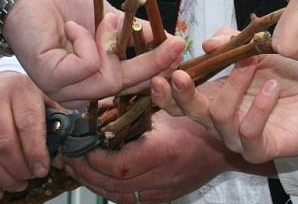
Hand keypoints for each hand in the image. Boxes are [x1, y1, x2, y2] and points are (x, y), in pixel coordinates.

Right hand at [0, 71, 51, 201]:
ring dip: (2, 177)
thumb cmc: (25, 98)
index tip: (42, 169)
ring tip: (17, 184)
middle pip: (3, 142)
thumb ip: (55, 125)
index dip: (35, 152)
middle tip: (29, 178)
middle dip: (18, 168)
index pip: (27, 124)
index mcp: (20, 88)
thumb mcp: (46, 101)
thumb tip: (60, 157)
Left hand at [4, 0, 184, 106]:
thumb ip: (134, 34)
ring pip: (107, 80)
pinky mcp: (50, 79)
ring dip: (110, 43)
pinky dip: (86, 40)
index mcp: (94, 81)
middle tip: (175, 43)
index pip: (132, 84)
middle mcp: (79, 92)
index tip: (180, 49)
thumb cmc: (67, 8)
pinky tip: (72, 28)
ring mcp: (63, 90)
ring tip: (102, 19)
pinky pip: (86, 66)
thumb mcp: (109, 20)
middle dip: (153, 63)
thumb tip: (168, 40)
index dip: (158, 69)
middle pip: (126, 86)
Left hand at [62, 112, 246, 203]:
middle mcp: (162, 177)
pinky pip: (131, 199)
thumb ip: (135, 104)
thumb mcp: (169, 103)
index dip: (94, 159)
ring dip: (94, 183)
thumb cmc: (202, 116)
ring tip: (76, 168)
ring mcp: (164, 190)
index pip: (119, 165)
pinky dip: (110, 189)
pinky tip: (99, 178)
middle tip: (68, 157)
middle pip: (114, 185)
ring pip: (119, 196)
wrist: (230, 141)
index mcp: (163, 152)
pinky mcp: (165, 196)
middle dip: (86, 172)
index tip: (78, 145)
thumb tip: (101, 103)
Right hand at [152, 52, 297, 162]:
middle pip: (187, 112)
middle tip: (179, 75)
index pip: (178, 95)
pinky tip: (274, 88)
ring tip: (253, 63)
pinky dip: (259, 106)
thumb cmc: (288, 71)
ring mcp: (237, 137)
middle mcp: (220, 119)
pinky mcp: (260, 149)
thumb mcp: (255, 48)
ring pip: (218, 116)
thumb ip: (229, 42)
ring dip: (234, 84)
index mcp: (213, 94)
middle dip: (180, 94)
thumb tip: (206, 43)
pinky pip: (249, 131)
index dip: (165, 84)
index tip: (162, 65)